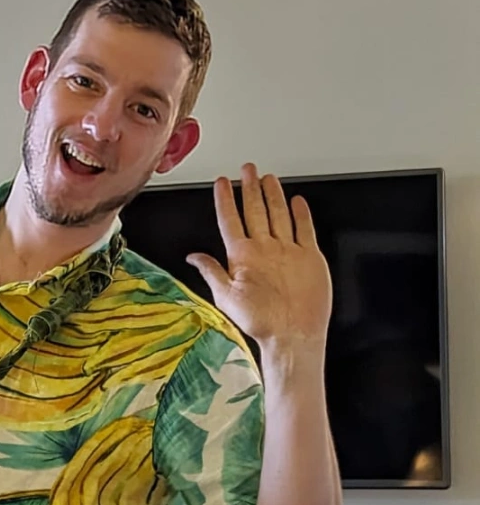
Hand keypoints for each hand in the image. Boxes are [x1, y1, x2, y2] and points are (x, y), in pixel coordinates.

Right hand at [187, 164, 331, 350]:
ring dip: (273, 193)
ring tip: (269, 177)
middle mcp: (265, 247)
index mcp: (242, 256)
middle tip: (248, 169)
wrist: (292, 335)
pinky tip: (298, 201)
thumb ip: (210, 272)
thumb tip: (194, 257)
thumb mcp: (224, 298)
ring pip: (279, 213)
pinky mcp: (311, 257)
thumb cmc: (260, 321)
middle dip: (250, 186)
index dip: (225, 199)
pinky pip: (305, 227)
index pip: (230, 219)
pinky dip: (301, 212)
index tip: (222, 183)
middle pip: (255, 209)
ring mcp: (289, 250)